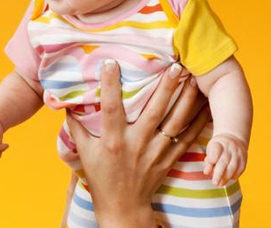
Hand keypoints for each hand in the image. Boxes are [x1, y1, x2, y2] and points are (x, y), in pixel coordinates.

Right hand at [66, 60, 209, 227]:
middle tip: (174, 66)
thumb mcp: (84, 152)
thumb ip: (76, 127)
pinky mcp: (169, 159)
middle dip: (165, 88)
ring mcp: (155, 152)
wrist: (123, 206)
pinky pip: (187, 138)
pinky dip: (198, 122)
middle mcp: (136, 143)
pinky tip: (205, 105)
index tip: (111, 63)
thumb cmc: (101, 177)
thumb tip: (65, 102)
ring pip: (175, 122)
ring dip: (186, 100)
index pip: (111, 108)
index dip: (110, 85)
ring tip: (194, 79)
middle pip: (154, 111)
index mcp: (113, 140)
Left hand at [204, 133, 247, 185]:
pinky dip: (234, 176)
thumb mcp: (210, 149)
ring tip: (220, 184)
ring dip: (226, 178)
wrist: (233, 138)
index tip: (209, 164)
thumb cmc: (218, 146)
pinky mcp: (244, 159)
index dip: (212, 157)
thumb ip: (208, 161)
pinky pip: (240, 170)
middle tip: (214, 183)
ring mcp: (238, 153)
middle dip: (218, 174)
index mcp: (218, 143)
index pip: (215, 150)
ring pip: (233, 167)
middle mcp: (229, 148)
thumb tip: (206, 173)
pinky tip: (229, 179)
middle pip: (224, 162)